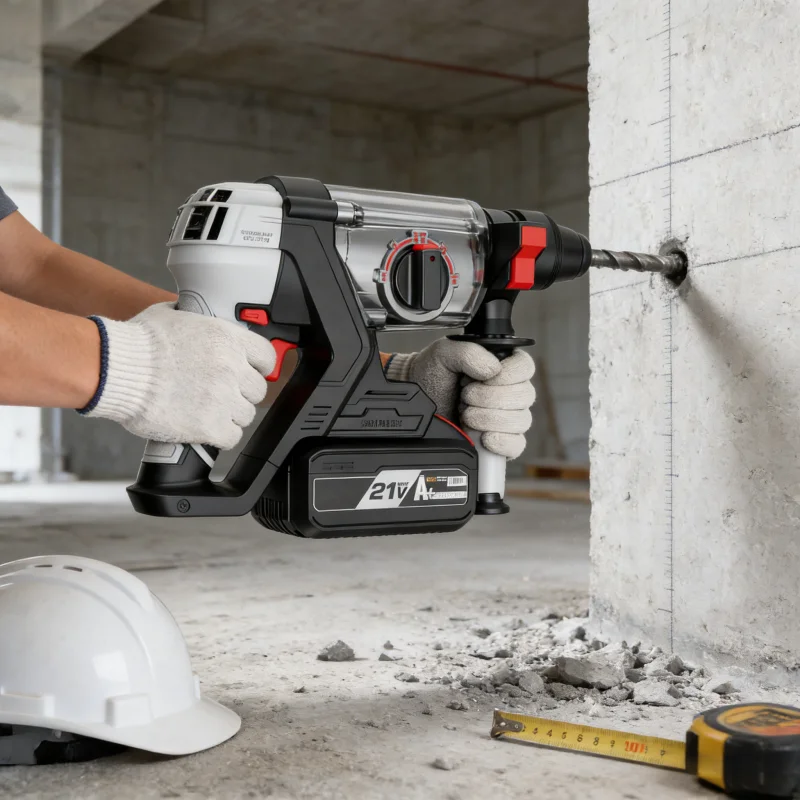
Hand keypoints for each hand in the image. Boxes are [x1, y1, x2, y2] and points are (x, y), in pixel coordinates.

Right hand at [80, 303, 275, 449]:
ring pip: (246, 415)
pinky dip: (220, 436)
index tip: (249, 373)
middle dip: (241, 393)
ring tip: (209, 411)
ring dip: (230, 415)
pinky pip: (231, 437)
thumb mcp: (175, 314)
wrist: (115, 369)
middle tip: (221, 395)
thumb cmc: (138, 342)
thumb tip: (201, 318)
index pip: (267, 357)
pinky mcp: (209, 426)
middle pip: (257, 390)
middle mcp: (231, 368)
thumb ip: (199, 321)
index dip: (258, 367)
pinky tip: (206, 428)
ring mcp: (222, 398)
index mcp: (228, 339)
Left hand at [385, 339, 534, 458]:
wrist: (419, 400)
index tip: (484, 378)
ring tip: (467, 414)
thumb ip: (469, 352)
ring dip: (489, 418)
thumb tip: (493, 370)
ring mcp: (508, 417)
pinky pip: (516, 444)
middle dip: (490, 398)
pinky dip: (501, 442)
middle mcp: (511, 390)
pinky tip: (484, 437)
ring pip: (520, 420)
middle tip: (465, 396)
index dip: (507, 375)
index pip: (525, 367)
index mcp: (504, 364)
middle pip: (523, 396)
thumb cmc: (433, 374)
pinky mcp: (502, 440)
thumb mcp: (445, 353)